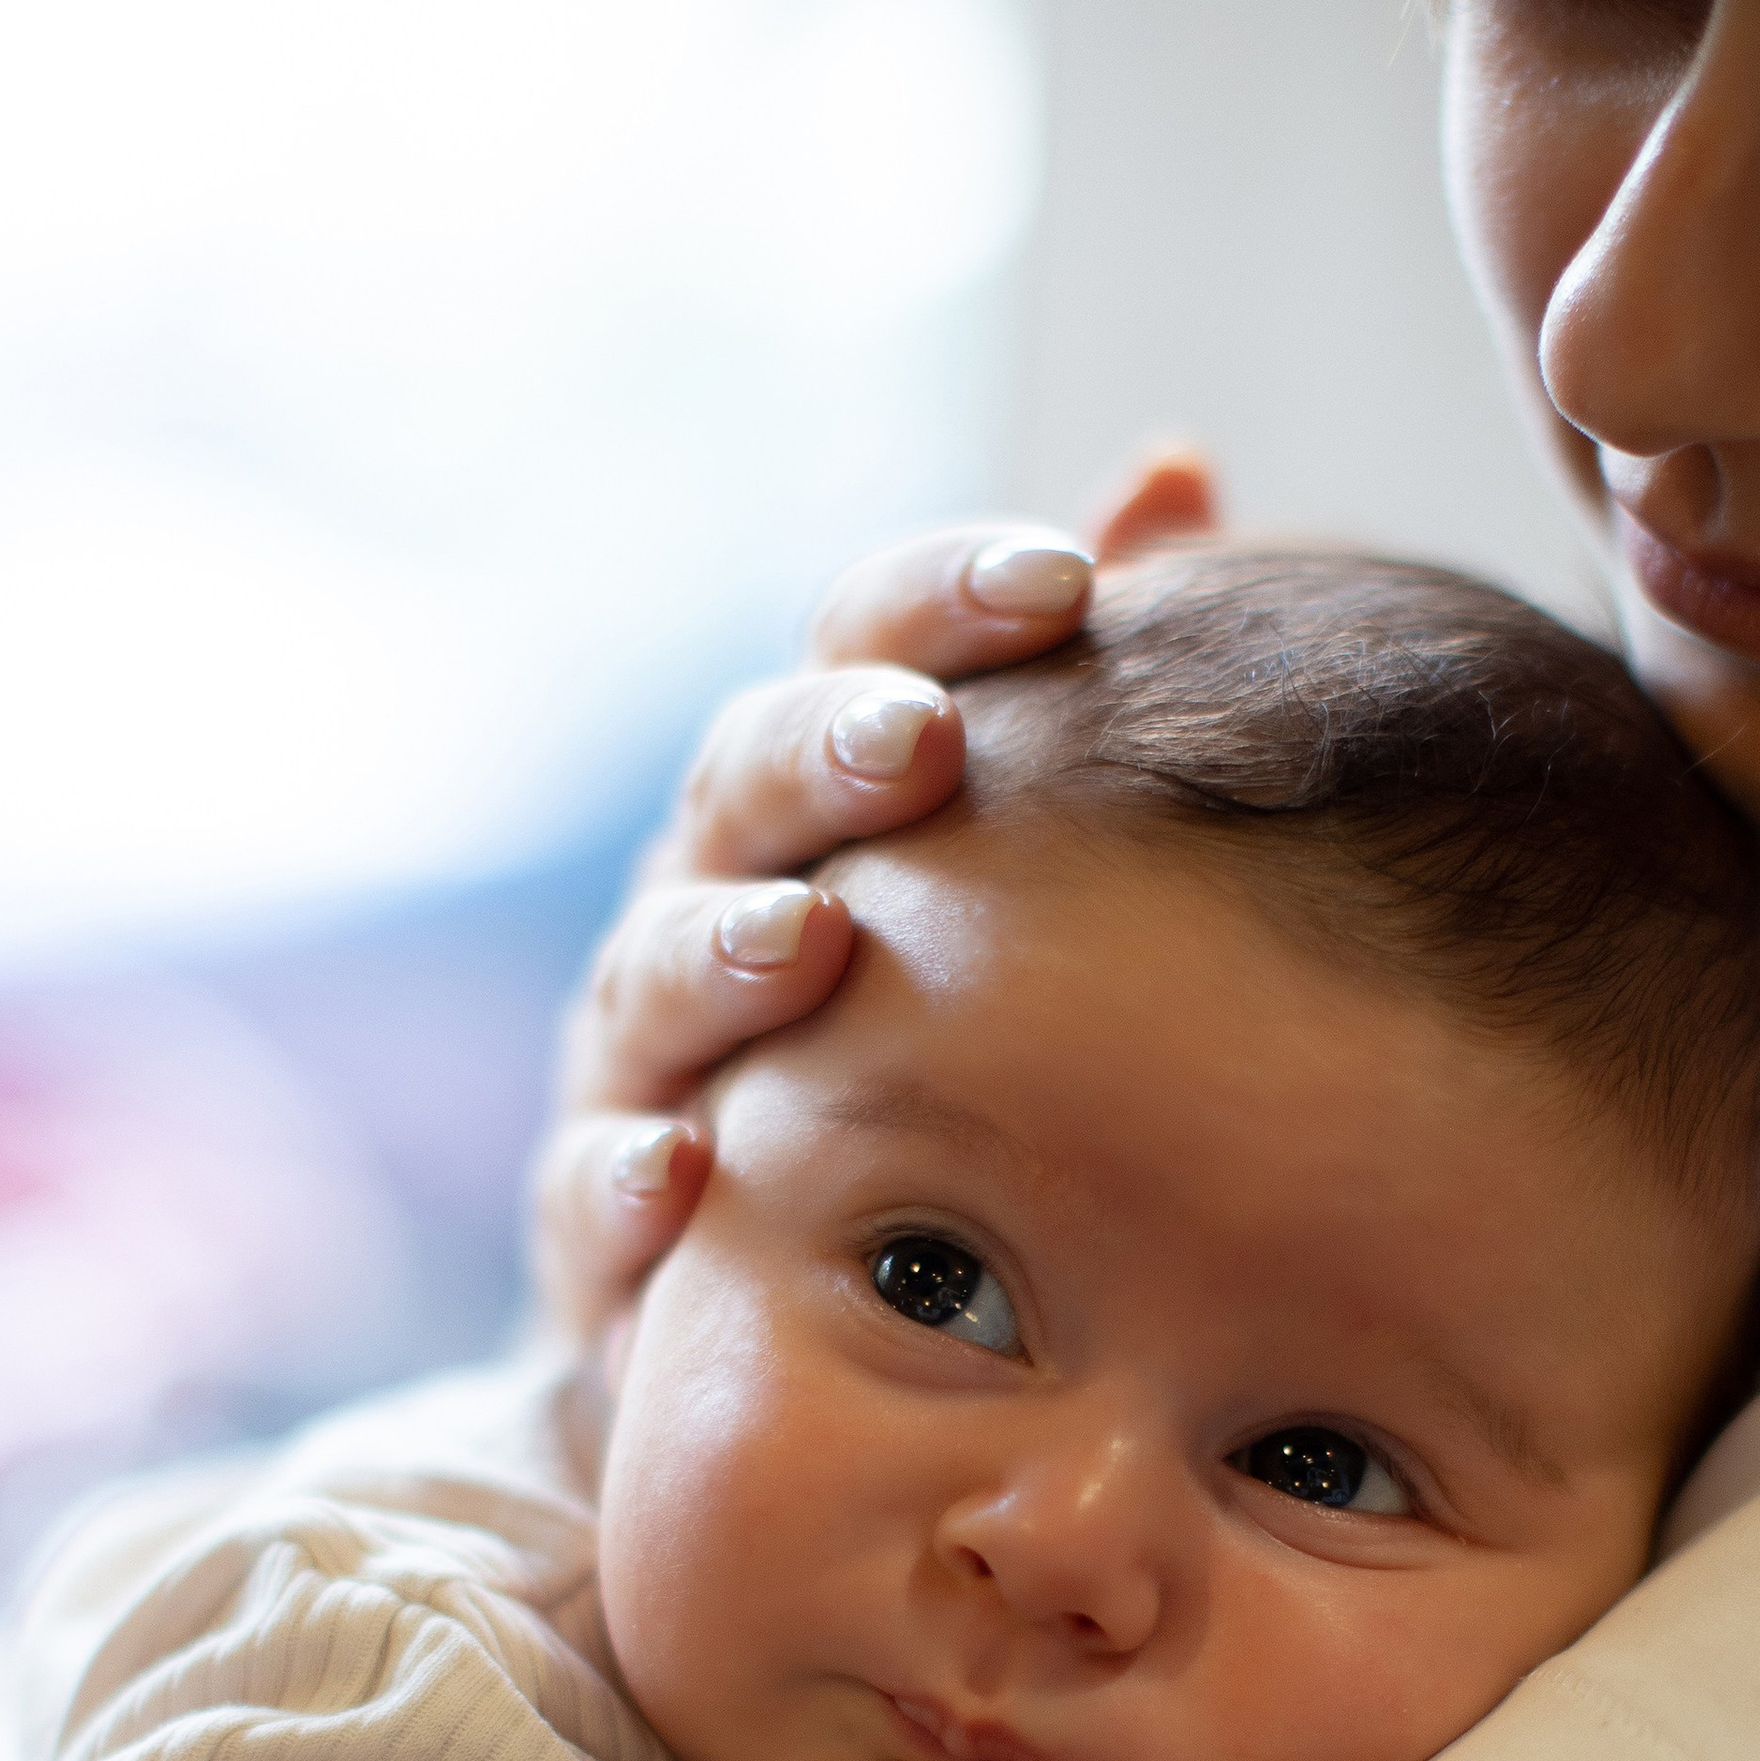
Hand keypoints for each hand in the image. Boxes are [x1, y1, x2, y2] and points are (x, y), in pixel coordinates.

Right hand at [534, 447, 1221, 1341]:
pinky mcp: (596, 1225)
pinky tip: (679, 1175)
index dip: (945, 603)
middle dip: (820, 756)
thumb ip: (1070, 682)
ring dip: (722, 955)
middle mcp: (704, 900)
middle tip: (914, 737)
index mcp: (809, 800)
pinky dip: (627, 1182)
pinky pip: (590, 1197)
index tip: (1068, 578)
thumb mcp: (985, 857)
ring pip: (656, 981)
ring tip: (806, 941)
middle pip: (740, 792)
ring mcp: (640, 1058)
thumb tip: (1169, 465)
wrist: (782, 1295)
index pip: (862, 651)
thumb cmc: (913, 1034)